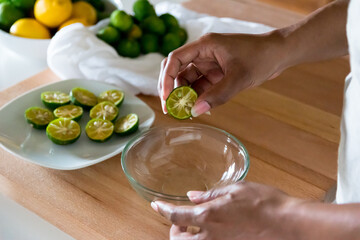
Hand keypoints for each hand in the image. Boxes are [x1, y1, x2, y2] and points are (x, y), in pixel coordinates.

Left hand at [151, 182, 305, 239]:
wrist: (289, 225)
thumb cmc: (265, 204)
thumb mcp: (235, 190)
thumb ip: (211, 194)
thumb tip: (192, 196)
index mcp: (209, 216)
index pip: (176, 215)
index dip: (162, 209)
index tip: (156, 205)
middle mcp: (211, 236)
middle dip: (173, 231)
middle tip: (179, 221)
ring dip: (187, 238)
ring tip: (194, 228)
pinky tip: (213, 232)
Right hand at [157, 32, 285, 115]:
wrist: (279, 55)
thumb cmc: (261, 57)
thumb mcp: (239, 77)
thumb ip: (218, 95)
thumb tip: (196, 111)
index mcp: (205, 46)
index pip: (175, 59)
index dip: (166, 78)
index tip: (167, 97)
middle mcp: (203, 54)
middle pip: (178, 71)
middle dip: (172, 90)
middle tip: (171, 109)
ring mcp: (209, 64)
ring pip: (188, 81)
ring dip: (186, 96)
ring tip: (185, 113)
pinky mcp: (216, 74)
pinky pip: (201, 87)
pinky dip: (198, 98)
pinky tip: (199, 109)